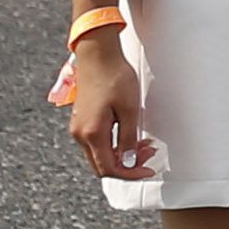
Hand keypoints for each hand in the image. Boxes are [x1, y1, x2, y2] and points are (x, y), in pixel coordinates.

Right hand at [55, 37, 156, 181]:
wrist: (98, 55)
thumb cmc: (114, 77)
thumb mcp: (130, 109)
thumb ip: (128, 138)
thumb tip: (130, 161)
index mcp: (91, 133)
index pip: (108, 169)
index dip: (130, 173)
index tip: (149, 169)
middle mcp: (80, 134)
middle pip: (102, 164)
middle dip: (128, 164)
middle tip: (150, 153)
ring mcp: (78, 127)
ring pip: (100, 154)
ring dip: (122, 153)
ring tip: (144, 142)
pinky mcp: (82, 120)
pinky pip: (97, 141)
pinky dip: (114, 144)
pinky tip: (130, 135)